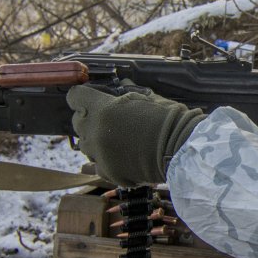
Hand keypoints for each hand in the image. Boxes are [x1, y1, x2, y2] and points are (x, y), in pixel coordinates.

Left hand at [67, 85, 204, 185]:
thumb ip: (129, 92)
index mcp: (104, 108)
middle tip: (107, 119)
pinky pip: (98, 164)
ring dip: (95, 140)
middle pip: (77, 121)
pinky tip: (121, 156)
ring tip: (115, 139)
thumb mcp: (148, 98)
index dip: (81, 96)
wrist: (181, 149)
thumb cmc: (169, 119)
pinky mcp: (109, 172)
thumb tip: (123, 85)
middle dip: (89, 118)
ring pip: (85, 145)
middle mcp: (96, 131)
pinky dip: (106, 161)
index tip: (87, 98)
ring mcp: (100, 154)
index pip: (75, 97)